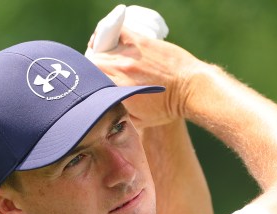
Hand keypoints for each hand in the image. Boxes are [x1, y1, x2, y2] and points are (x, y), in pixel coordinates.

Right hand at [88, 30, 202, 128]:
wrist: (190, 90)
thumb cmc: (166, 108)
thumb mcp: (136, 121)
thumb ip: (115, 115)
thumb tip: (100, 114)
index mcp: (114, 91)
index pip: (86, 82)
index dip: (86, 84)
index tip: (90, 87)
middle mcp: (117, 70)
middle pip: (90, 64)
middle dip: (90, 69)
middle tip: (100, 73)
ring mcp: (127, 53)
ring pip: (99, 46)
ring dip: (98, 50)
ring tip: (103, 56)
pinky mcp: (139, 40)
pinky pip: (114, 29)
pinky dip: (107, 31)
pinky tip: (109, 38)